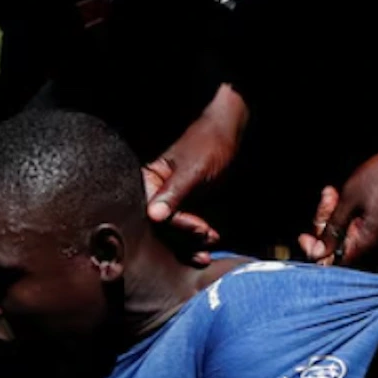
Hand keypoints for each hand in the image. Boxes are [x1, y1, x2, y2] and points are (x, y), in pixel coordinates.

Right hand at [142, 85, 243, 262]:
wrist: (229, 134)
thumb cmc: (208, 144)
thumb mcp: (192, 170)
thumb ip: (173, 193)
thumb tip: (152, 216)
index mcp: (148, 181)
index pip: (155, 215)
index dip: (177, 225)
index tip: (201, 228)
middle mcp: (154, 194)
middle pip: (163, 228)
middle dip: (186, 237)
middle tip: (209, 237)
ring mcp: (170, 203)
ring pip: (174, 233)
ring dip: (192, 242)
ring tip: (212, 240)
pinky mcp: (185, 207)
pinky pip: (185, 229)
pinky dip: (197, 238)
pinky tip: (210, 241)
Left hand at [299, 125, 377, 268]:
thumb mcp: (350, 199)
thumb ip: (333, 228)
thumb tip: (318, 252)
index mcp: (370, 243)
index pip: (337, 263)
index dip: (319, 252)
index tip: (304, 237)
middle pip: (343, 247)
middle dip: (326, 226)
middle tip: (326, 199)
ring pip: (352, 233)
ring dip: (337, 215)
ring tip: (332, 192)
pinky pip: (365, 225)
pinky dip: (351, 212)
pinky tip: (342, 194)